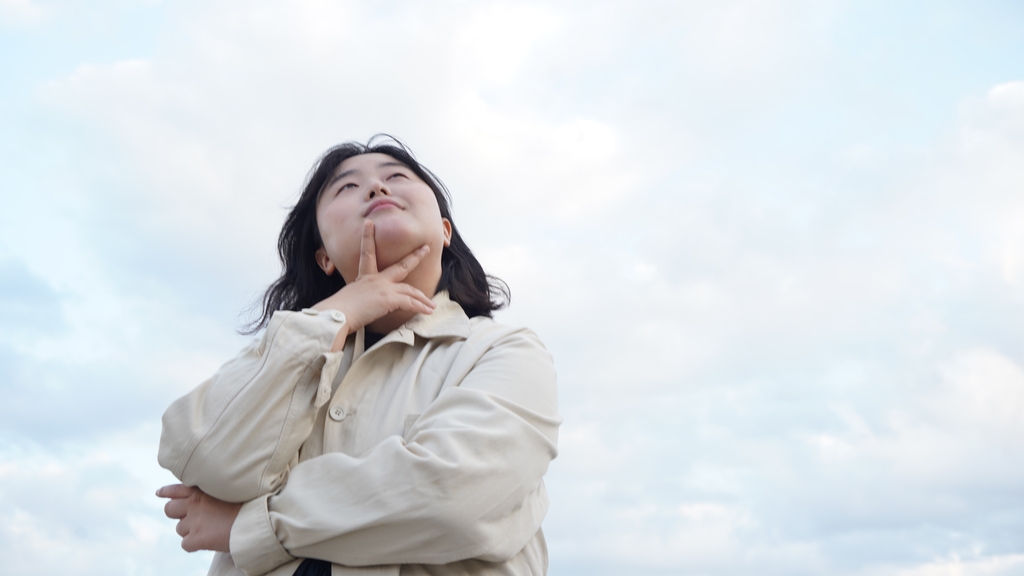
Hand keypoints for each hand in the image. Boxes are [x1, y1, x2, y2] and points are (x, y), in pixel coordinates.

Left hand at [156, 484, 241, 552]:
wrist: (255, 522)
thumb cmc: (248, 506)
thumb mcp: (228, 492)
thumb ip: (211, 493)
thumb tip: (202, 498)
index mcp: (201, 491)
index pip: (176, 489)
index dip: (166, 492)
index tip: (159, 493)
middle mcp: (193, 504)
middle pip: (170, 509)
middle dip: (177, 514)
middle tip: (190, 518)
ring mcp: (193, 522)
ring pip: (179, 529)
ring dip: (190, 530)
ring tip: (209, 529)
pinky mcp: (196, 539)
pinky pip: (185, 544)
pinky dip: (194, 545)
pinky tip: (207, 541)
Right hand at [313, 220, 435, 350]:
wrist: (337, 314)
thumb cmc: (338, 310)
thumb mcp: (347, 299)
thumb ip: (357, 299)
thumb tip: (357, 308)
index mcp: (364, 277)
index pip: (367, 254)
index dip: (367, 237)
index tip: (369, 223)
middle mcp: (375, 279)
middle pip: (401, 266)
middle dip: (415, 257)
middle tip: (426, 248)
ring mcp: (383, 288)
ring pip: (410, 291)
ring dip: (422, 299)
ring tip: (431, 305)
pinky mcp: (389, 299)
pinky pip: (410, 303)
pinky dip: (420, 308)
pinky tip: (428, 311)